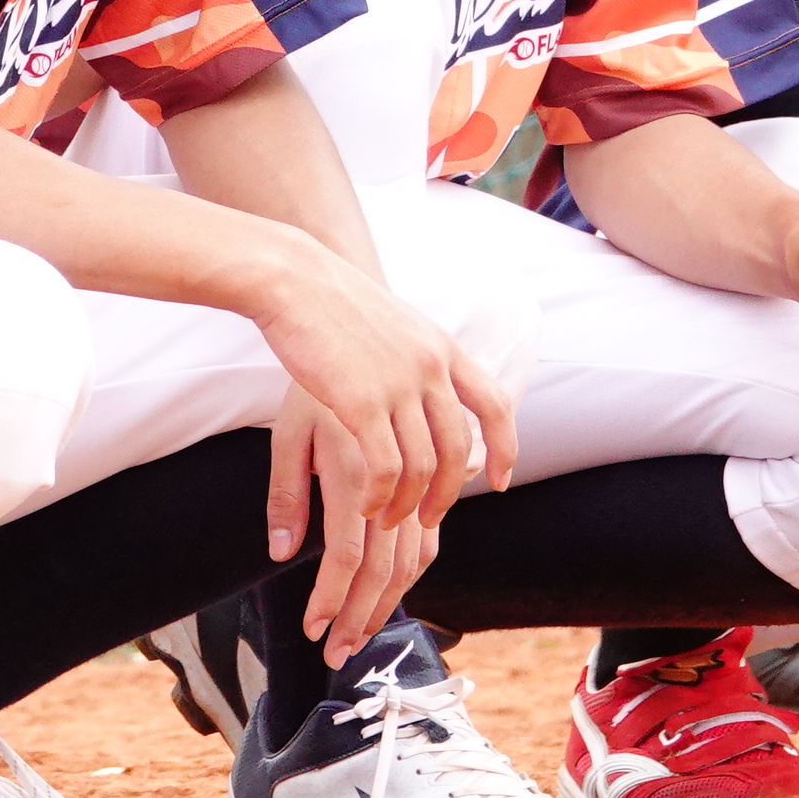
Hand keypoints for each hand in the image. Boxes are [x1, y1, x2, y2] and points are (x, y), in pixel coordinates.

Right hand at [252, 241, 519, 660]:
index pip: (494, 404)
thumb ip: (415, 361)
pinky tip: (367, 508)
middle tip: (429, 517)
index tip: (497, 480)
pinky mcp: (362, 402)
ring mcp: (399, 385)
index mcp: (441, 348)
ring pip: (422, 465)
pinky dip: (382, 497)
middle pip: (458, 448)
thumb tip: (422, 397)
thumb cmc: (331, 304)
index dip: (504, 447)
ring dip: (409, 503)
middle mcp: (430, 367)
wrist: (294, 279)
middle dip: (447, 493)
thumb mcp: (392, 327)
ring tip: (389, 518)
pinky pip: (386, 468)